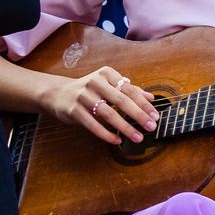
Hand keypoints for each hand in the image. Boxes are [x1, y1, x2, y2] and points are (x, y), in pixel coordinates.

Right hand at [37, 66, 157, 145]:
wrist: (59, 94)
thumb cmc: (89, 90)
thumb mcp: (108, 85)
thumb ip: (129, 90)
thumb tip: (151, 98)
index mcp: (106, 74)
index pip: (129, 90)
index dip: (144, 104)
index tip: (155, 116)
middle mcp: (95, 82)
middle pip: (121, 100)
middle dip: (138, 115)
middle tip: (151, 127)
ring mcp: (83, 97)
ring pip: (108, 114)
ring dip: (125, 127)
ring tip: (137, 137)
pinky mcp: (74, 110)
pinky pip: (93, 125)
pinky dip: (107, 134)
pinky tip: (117, 140)